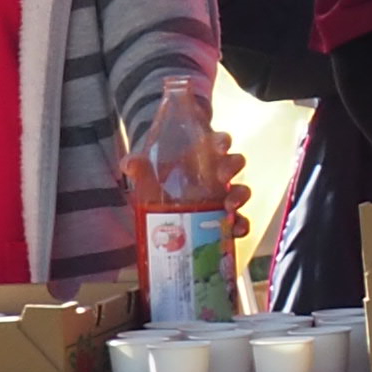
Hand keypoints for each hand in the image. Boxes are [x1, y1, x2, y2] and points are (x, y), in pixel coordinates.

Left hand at [113, 94, 254, 244]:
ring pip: (242, 190)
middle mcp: (218, 173)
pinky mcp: (225, 218)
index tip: (221, 145)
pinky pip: (240, 220)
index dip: (222, 141)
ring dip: (241, 195)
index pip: (218, 141)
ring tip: (230, 205)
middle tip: (223, 175)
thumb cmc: (160, 182)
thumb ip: (139, 166)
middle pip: (234, 162)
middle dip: (233, 166)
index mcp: (203, 156)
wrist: (161, 209)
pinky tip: (237, 230)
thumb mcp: (148, 174)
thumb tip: (129, 164)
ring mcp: (224, 195)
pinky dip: (242, 225)